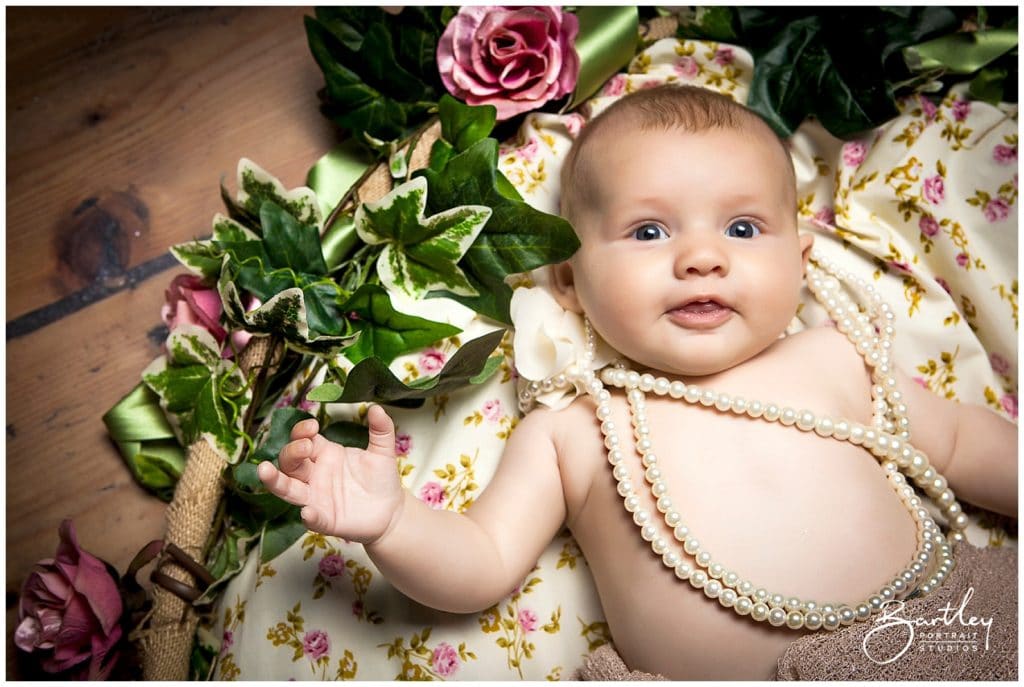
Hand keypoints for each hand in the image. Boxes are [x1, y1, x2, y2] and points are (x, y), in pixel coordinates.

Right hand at [257, 405, 403, 541]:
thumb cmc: (381, 479)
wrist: (392, 511)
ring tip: (264, 470)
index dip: (301, 432)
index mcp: (325, 454)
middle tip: (305, 447)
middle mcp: (315, 475)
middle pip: (290, 462)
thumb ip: (381, 430)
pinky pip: (312, 519)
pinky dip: (308, 516)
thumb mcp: (383, 451)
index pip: (303, 439)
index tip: (312, 426)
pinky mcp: (326, 520)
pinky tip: (308, 512)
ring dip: (275, 481)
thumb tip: (377, 408)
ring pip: (288, 488)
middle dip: (292, 452)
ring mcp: (316, 498)